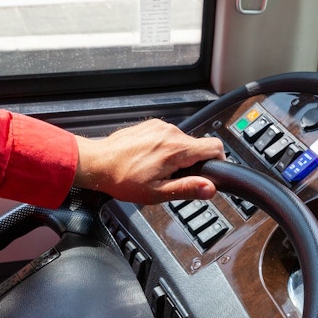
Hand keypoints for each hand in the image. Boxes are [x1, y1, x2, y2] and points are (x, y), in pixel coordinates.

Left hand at [74, 119, 222, 203]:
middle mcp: (170, 132)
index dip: (219, 161)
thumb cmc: (122, 178)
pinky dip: (166, 149)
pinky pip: (169, 137)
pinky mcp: (152, 125)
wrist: (97, 163)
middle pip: (198, 146)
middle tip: (175, 179)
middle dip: (193, 163)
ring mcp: (160, 126)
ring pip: (183, 142)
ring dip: (178, 156)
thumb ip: (187, 189)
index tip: (212, 172)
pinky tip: (151, 160)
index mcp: (176, 149)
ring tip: (158, 170)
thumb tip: (210, 189)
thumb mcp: (157, 193)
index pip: (215, 147)